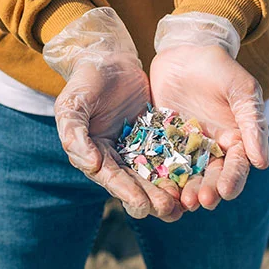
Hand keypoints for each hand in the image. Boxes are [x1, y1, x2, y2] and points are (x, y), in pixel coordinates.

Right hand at [43, 7, 183, 220]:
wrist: (109, 58)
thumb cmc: (85, 81)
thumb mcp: (73, 105)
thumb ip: (75, 134)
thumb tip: (90, 166)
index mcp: (92, 154)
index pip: (110, 178)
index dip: (126, 192)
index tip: (142, 204)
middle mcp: (115, 156)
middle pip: (134, 183)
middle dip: (151, 198)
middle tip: (168, 210)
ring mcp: (137, 147)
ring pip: (154, 174)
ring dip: (168, 190)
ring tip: (184, 204)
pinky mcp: (157, 135)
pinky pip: (170, 153)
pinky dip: (180, 167)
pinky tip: (195, 177)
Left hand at [149, 12, 268, 212]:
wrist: (185, 50)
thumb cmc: (220, 68)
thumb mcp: (241, 90)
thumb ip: (251, 123)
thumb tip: (262, 162)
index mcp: (235, 140)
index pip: (236, 166)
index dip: (232, 181)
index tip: (225, 192)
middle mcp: (210, 148)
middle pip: (210, 176)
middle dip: (207, 190)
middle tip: (200, 202)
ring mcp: (184, 146)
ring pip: (186, 174)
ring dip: (185, 190)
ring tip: (180, 202)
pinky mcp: (161, 140)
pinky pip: (160, 160)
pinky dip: (160, 175)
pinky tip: (156, 186)